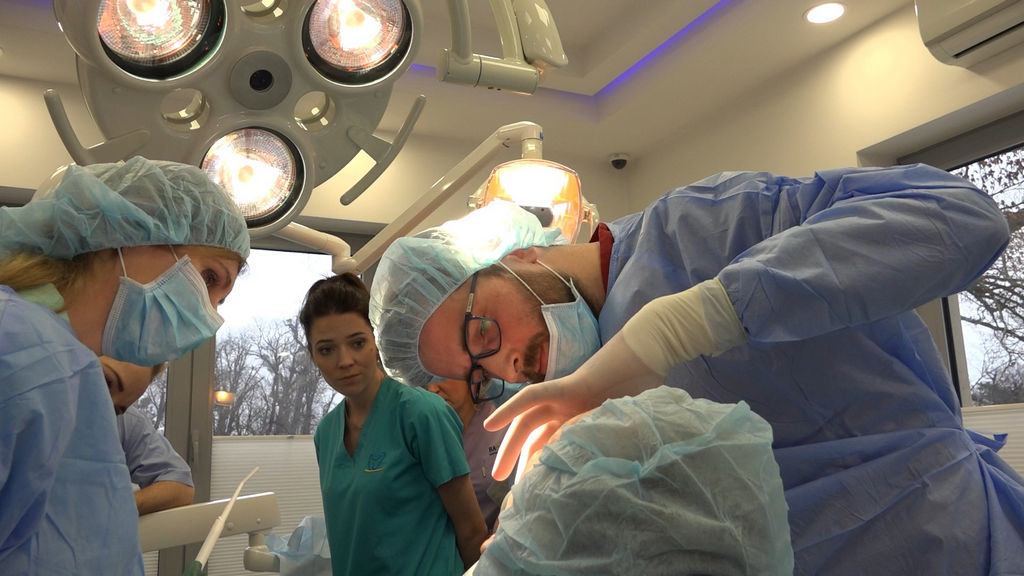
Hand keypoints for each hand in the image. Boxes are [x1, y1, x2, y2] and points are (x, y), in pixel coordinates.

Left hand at [484, 331, 661, 480]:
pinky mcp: (564, 387)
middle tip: (508, 493)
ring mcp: (564, 399)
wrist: (649, 358)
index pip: (551, 448)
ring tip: (498, 476)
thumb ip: (614, 449)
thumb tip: (616, 482)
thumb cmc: (644, 393)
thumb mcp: (628, 431)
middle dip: (518, 465)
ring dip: (509, 448)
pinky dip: (510, 409)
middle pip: (534, 440)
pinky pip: (531, 397)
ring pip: (526, 425)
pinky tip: (491, 425)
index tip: (531, 494)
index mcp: (578, 422)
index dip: (539, 470)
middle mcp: (566, 412)